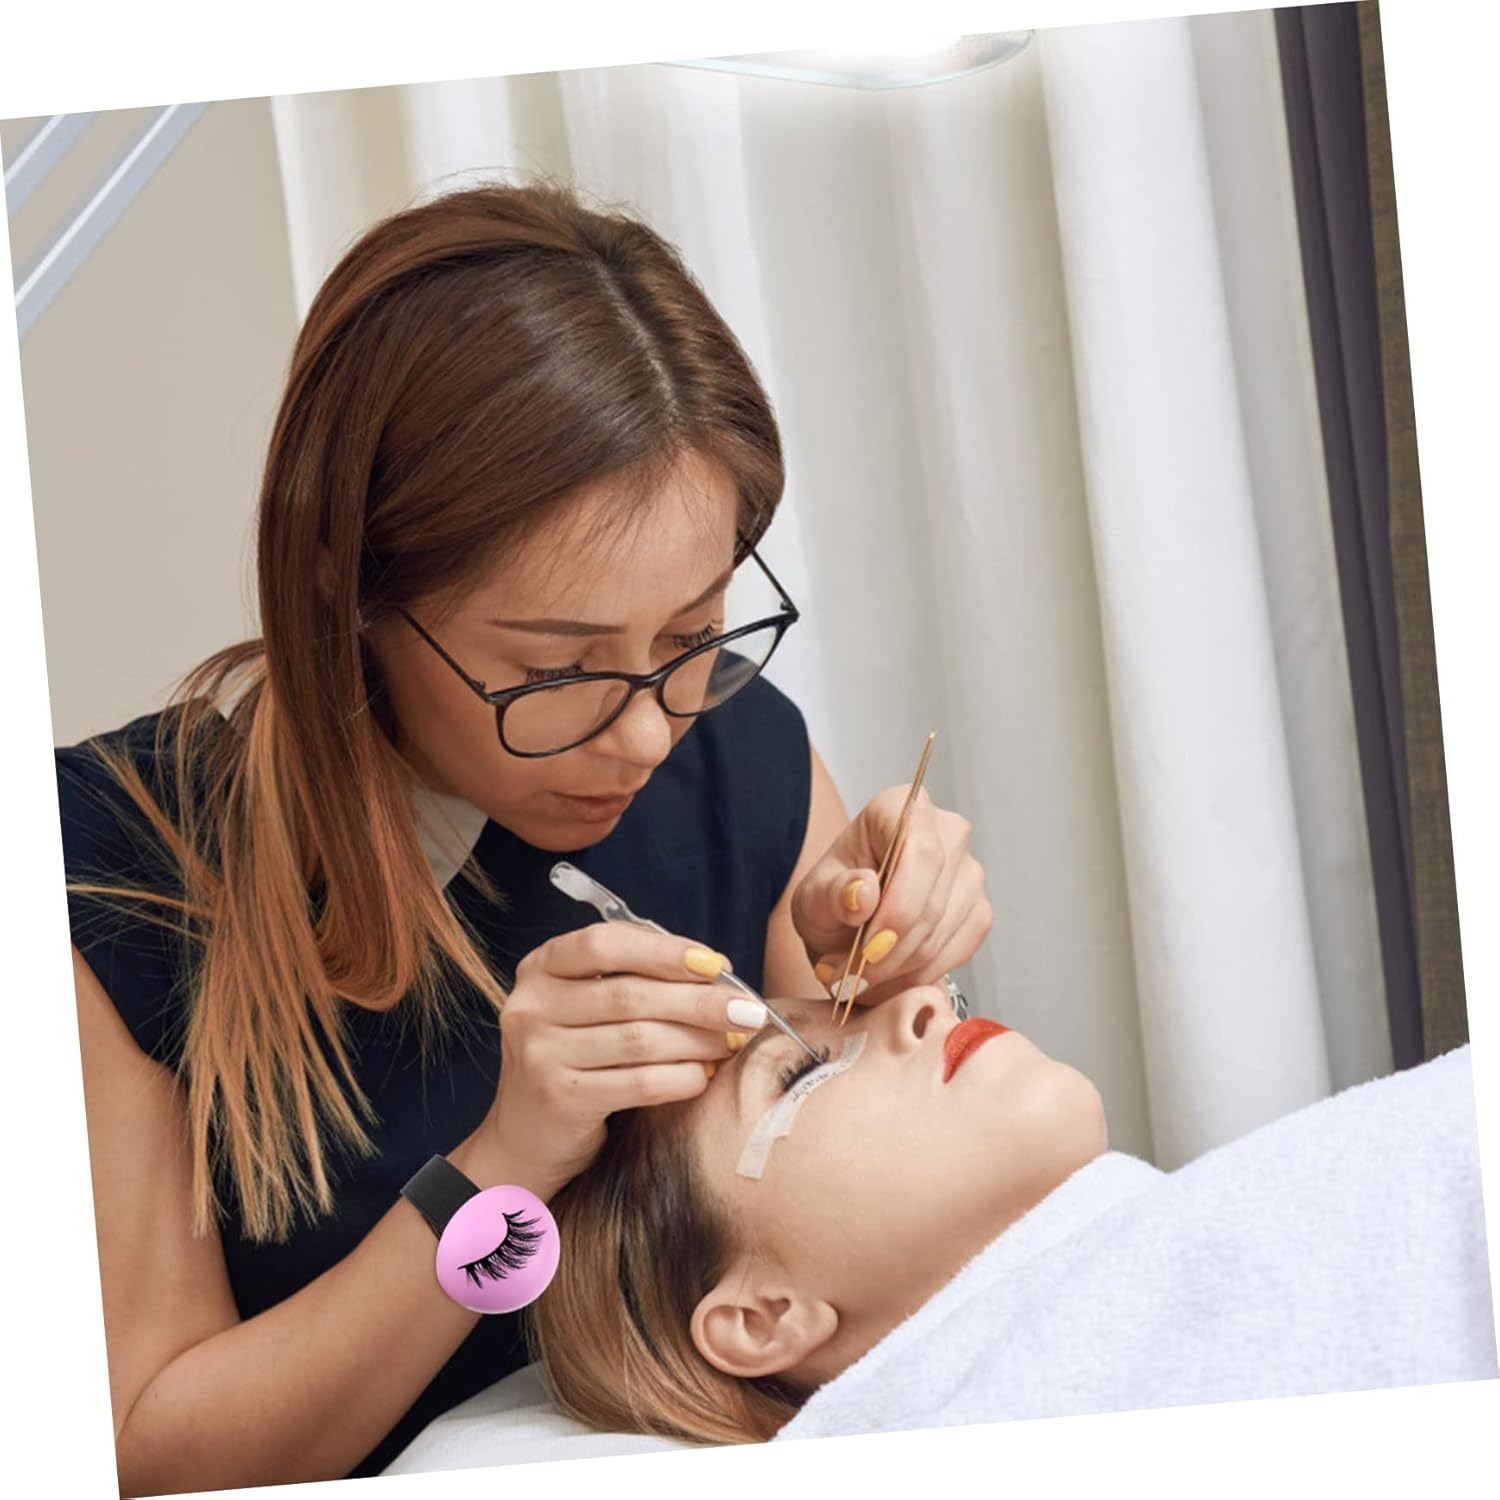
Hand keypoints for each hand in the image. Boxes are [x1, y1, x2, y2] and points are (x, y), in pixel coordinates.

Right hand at [479, 923, 757, 1193]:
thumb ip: (638, 980)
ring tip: (733, 1041)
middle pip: (630, 995)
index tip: (715, 964)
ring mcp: (540, 1054)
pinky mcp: (560, 1099)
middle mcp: (531, 1006)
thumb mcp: (587, 1006)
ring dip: (699, 1040)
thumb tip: (717, 970)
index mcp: (541, 968)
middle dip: (699, 1001)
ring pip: (640, 1039)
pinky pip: (640, 1084)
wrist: (527, 1137)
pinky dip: (682, 1078)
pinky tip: (704, 1076)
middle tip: (749, 1009)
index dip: (665, 950)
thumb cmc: (576, 1057)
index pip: (604, 943)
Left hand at [790, 785, 992, 1007]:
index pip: (920, 853)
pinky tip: (889, 974)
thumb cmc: (833, 897)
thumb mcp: (813, 897)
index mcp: (901, 807)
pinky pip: (956, 952)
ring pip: (942, 933)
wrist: (848, 921)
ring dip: (899, 967)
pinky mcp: (979, 911)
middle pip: (932, 901)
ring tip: (860, 977)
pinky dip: (919, 974)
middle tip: (851, 978)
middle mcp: (947, 831)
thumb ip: (833, 893)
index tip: (866, 950)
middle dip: (890, 951)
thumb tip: (864, 893)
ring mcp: (969, 872)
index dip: (898, 909)